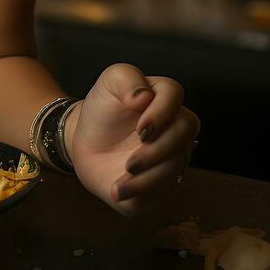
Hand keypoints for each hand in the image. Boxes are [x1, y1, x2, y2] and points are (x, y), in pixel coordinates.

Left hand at [64, 63, 199, 216]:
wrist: (86, 141)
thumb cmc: (103, 108)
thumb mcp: (109, 82)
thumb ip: (126, 79)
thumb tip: (144, 96)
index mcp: (163, 97)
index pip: (174, 94)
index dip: (161, 112)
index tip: (140, 128)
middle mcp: (174, 128)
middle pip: (183, 134)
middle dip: (157, 150)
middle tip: (131, 159)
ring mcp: (172, 156)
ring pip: (176, 167)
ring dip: (148, 176)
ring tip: (123, 175)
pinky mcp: (161, 181)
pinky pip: (160, 190)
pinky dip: (139, 191)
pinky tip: (119, 189)